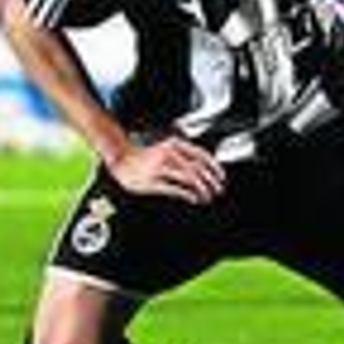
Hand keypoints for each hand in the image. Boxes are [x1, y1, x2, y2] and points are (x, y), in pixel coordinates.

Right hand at [108, 135, 225, 204]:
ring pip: (189, 179)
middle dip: (211, 182)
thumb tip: (205, 167)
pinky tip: (194, 199)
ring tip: (207, 197)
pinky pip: (175, 189)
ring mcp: (160, 168)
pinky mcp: (153, 182)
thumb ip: (184, 155)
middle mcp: (169, 154)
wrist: (122, 159)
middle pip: (198, 168)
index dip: (214, 167)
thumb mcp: (167, 149)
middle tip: (217, 190)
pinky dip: (188, 195)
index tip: (221, 177)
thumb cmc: (146, 157)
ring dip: (202, 190)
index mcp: (175, 145)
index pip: (202, 155)